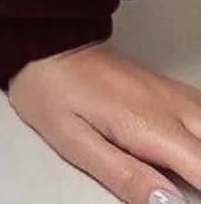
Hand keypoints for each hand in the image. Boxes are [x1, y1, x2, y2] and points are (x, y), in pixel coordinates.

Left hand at [7, 39, 200, 203]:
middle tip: (190, 186)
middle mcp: (169, 106)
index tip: (188, 197)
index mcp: (150, 125)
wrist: (40, 39)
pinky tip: (194, 144)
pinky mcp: (163, 86)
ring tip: (190, 171)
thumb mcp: (76, 141)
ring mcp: (169, 92)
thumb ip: (126, 176)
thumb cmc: (49, 90)